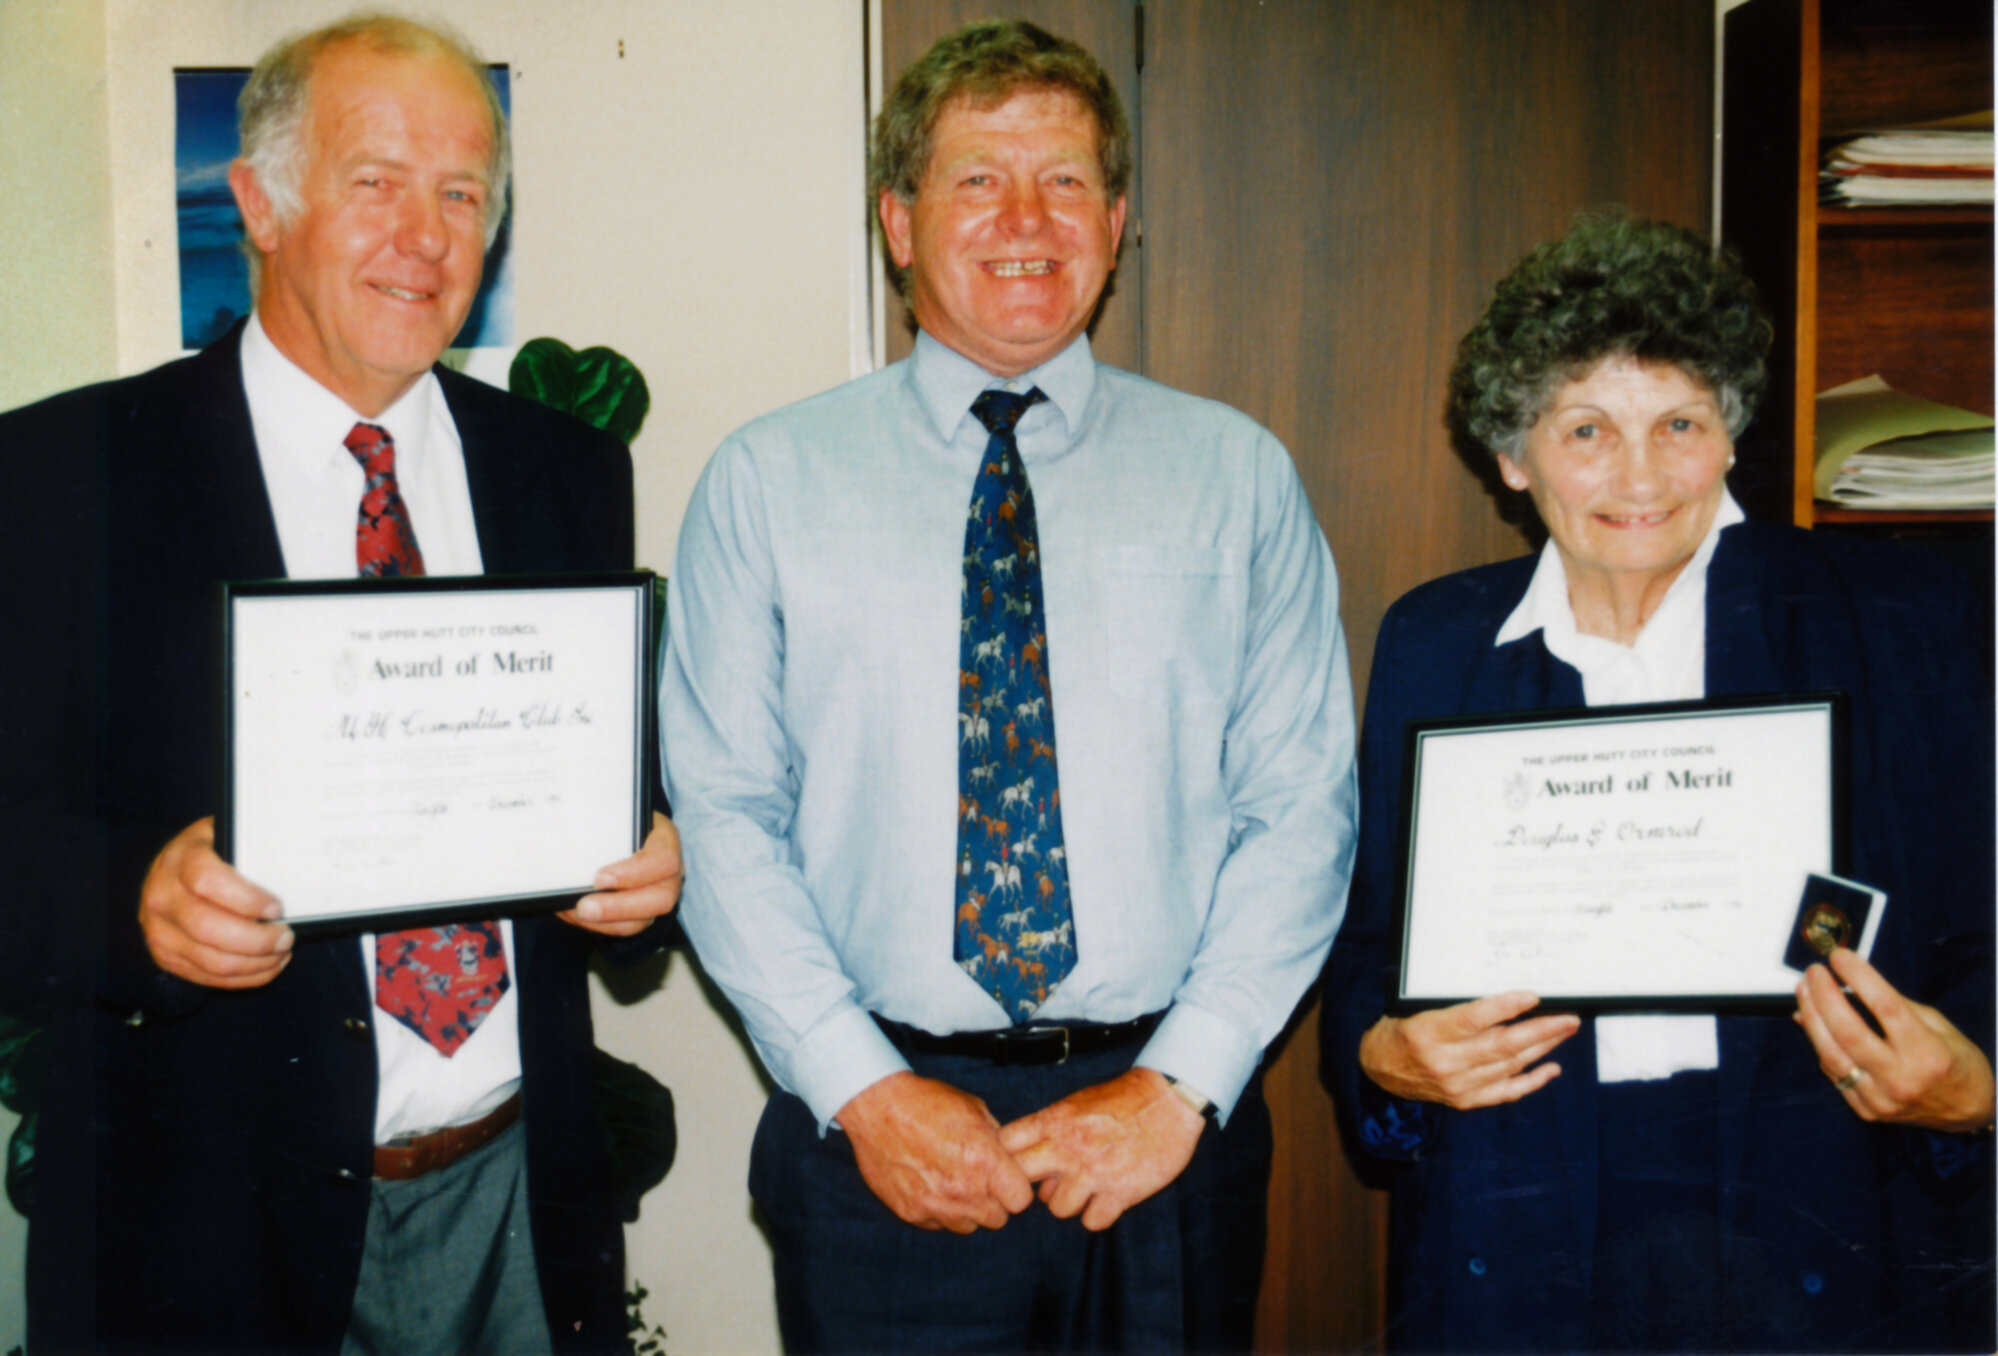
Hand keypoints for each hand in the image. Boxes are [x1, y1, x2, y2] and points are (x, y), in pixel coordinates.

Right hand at [138, 817, 292, 988]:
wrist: (169, 873)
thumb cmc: (212, 852)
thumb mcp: (226, 834)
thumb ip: (251, 846)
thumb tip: (296, 864)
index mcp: (179, 859)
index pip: (208, 881)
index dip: (246, 899)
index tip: (276, 907)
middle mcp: (161, 897)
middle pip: (209, 929)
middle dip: (257, 940)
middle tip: (287, 936)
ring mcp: (159, 931)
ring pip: (212, 960)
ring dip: (256, 963)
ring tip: (282, 951)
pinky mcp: (165, 957)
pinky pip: (208, 977)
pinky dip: (245, 977)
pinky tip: (267, 965)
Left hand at [558, 812, 681, 937]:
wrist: (620, 829)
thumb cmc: (618, 820)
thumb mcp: (615, 813)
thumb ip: (599, 824)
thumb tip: (568, 839)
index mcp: (666, 839)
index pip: (663, 860)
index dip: (634, 873)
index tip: (599, 878)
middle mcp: (671, 871)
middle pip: (662, 898)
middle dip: (620, 906)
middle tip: (584, 907)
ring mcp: (659, 894)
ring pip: (644, 920)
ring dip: (607, 921)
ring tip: (576, 912)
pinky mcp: (643, 912)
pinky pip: (626, 927)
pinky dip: (599, 925)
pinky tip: (574, 913)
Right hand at [835, 1071, 1034, 1232]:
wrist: (877, 1107)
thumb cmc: (927, 1102)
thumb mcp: (973, 1109)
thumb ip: (996, 1140)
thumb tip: (1010, 1157)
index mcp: (984, 1162)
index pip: (1020, 1200)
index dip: (1016, 1189)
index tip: (1006, 1180)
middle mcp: (963, 1190)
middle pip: (997, 1219)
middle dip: (993, 1202)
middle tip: (979, 1181)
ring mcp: (935, 1205)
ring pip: (967, 1226)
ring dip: (966, 1210)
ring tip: (952, 1183)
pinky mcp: (911, 1212)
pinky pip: (936, 1224)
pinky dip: (937, 1211)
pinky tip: (929, 1185)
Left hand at [997, 1067, 1203, 1230]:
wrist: (1169, 1099)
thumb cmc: (1122, 1099)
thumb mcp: (1077, 1102)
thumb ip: (1051, 1130)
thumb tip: (1032, 1160)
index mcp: (1054, 1121)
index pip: (1005, 1144)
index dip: (1004, 1159)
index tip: (1014, 1165)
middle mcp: (1067, 1148)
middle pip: (1020, 1179)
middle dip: (1027, 1187)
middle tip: (1046, 1185)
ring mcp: (1092, 1172)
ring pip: (1057, 1209)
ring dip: (1069, 1202)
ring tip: (1086, 1189)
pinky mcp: (1120, 1192)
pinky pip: (1092, 1221)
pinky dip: (1098, 1214)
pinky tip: (1106, 1199)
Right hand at [1358, 991, 1578, 1109]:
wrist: (1376, 1070)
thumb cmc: (1398, 1029)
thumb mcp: (1414, 1008)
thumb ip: (1452, 1005)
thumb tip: (1502, 995)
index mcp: (1427, 1033)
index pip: (1474, 1019)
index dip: (1505, 1008)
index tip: (1533, 996)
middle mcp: (1444, 1062)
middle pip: (1502, 1045)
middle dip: (1541, 1030)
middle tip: (1568, 1017)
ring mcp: (1456, 1085)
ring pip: (1510, 1065)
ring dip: (1542, 1048)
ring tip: (1564, 1031)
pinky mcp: (1464, 1100)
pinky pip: (1505, 1092)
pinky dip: (1531, 1081)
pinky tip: (1551, 1068)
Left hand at [1794, 948, 1995, 1132]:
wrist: (1969, 1112)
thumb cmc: (1957, 1063)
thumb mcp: (1938, 1026)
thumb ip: (1893, 1005)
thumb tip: (1848, 984)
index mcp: (1928, 1053)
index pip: (1885, 1006)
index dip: (1858, 976)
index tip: (1839, 956)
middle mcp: (1901, 1078)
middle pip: (1848, 1031)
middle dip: (1824, 995)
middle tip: (1814, 972)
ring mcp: (1881, 1098)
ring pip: (1830, 1054)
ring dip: (1811, 1017)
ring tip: (1804, 991)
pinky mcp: (1866, 1110)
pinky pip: (1833, 1071)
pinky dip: (1819, 1043)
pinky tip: (1810, 1020)